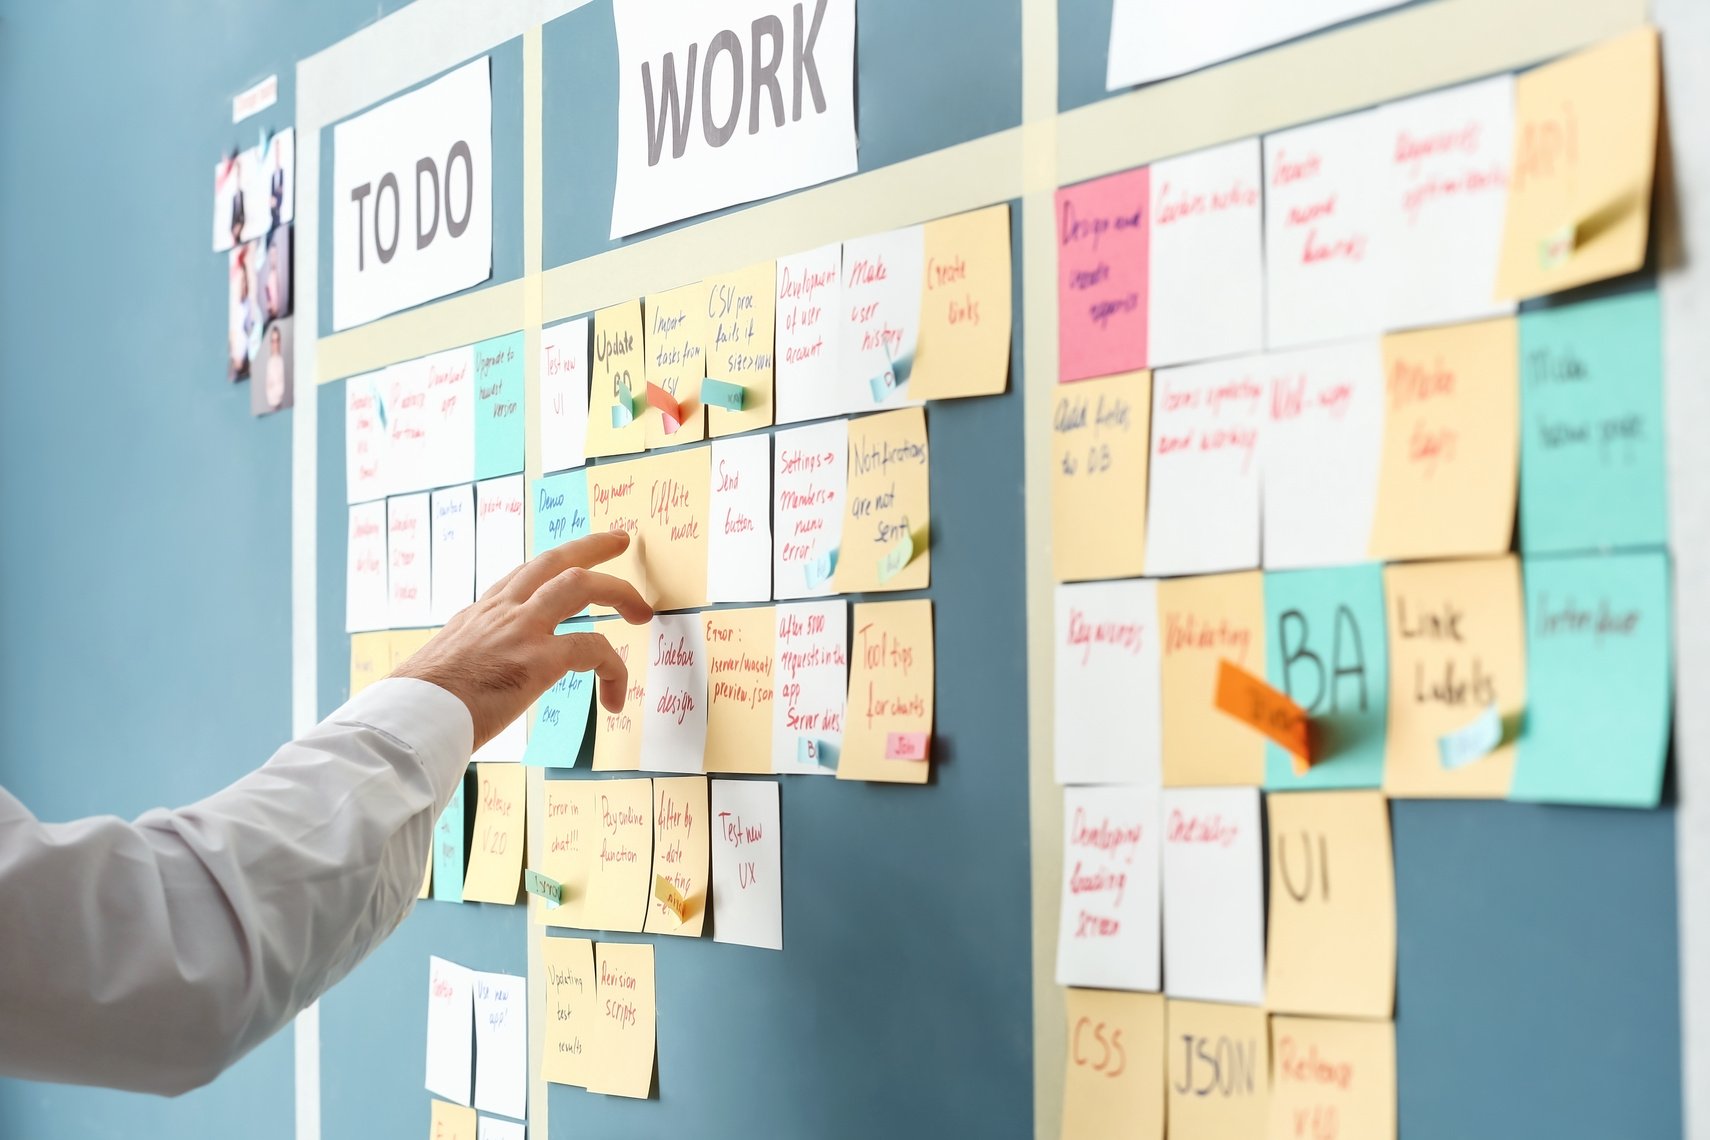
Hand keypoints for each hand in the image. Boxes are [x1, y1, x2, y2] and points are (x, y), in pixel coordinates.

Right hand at [392, 530, 652, 748]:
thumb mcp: (440, 669)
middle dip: (592, 546)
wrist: (407, 721)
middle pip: (554, 561)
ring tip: (641, 612)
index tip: (572, 560)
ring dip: (618, 592)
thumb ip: (466, 662)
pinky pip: (595, 649)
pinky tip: (616, 699)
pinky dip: (614, 670)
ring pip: (581, 585)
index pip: (522, 575)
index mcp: (477, 615)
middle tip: (620, 542)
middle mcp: (500, 612)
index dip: (553, 564)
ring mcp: (520, 630)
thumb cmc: (417, 709)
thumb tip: (469, 677)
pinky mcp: (537, 659)